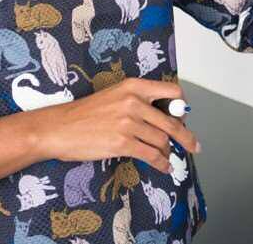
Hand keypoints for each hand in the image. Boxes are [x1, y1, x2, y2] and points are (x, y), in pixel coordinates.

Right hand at [37, 78, 198, 172]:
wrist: (59, 128)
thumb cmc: (84, 113)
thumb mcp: (115, 95)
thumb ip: (139, 102)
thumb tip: (162, 117)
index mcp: (134, 86)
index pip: (172, 92)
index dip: (182, 107)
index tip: (184, 116)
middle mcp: (134, 102)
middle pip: (172, 120)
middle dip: (186, 136)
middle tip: (194, 144)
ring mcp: (129, 123)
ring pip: (162, 139)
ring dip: (168, 152)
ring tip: (169, 158)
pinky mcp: (122, 143)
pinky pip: (151, 154)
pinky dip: (161, 163)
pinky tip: (164, 166)